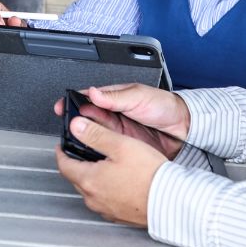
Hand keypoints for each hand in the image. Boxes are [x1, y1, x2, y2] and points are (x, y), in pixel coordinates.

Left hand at [53, 113, 167, 227]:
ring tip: (103, 165)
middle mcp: (94, 199)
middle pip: (76, 178)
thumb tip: (76, 126)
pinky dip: (106, 190)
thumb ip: (95, 134)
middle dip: (77, 164)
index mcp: (89, 180)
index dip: (61, 152)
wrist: (173, 202)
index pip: (64, 165)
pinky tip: (119, 182)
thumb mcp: (120, 145)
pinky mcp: (120, 216)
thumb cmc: (150, 175)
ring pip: (91, 191)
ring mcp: (107, 210)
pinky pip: (105, 201)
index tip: (62, 146)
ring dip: (92, 178)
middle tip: (82, 153)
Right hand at [59, 83, 189, 156]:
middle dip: (75, 123)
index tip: (61, 108)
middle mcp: (113, 116)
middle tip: (69, 128)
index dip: (72, 103)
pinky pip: (106, 149)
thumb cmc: (164, 107)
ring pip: (94, 135)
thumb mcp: (139, 97)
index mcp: (113, 99)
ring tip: (77, 141)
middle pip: (87, 119)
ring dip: (85, 138)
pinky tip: (92, 153)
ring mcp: (117, 133)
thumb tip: (93, 92)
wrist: (184, 129)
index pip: (87, 99)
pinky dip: (97, 151)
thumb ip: (115, 97)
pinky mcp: (124, 148)